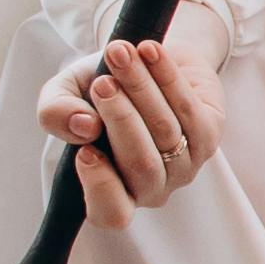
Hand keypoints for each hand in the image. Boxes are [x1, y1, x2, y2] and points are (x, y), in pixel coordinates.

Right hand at [38, 29, 214, 223]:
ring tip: (120, 54)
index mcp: (112, 191)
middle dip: (121, 119)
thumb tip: (82, 126)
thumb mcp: (65, 95)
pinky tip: (149, 51)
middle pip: (141, 164)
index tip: (85, 151)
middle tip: (102, 84)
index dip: (100, 188)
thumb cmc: (98, 89)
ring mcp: (184, 165)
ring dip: (141, 89)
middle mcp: (151, 187)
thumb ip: (55, 112)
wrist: (142, 60)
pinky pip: (189, 108)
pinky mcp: (209, 135)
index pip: (111, 213)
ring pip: (165, 132)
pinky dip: (166, 76)